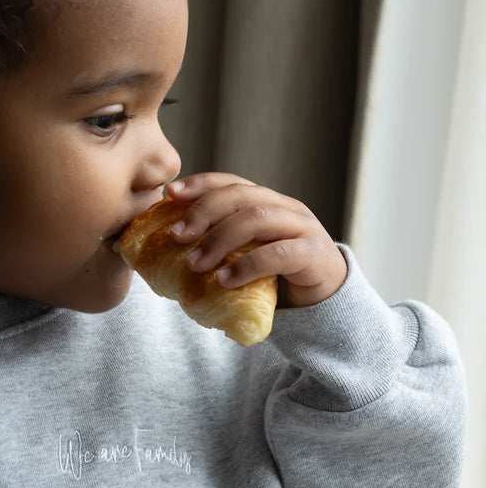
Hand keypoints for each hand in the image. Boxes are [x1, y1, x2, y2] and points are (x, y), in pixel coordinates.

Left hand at [167, 173, 346, 306]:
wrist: (324, 305)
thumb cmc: (276, 280)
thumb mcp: (244, 258)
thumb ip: (217, 252)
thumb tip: (163, 260)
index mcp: (265, 203)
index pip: (230, 182)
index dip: (201, 183)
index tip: (171, 193)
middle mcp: (284, 207)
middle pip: (241, 195)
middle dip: (204, 211)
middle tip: (175, 236)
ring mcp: (302, 228)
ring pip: (257, 218)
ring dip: (219, 240)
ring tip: (194, 264)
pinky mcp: (314, 255)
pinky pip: (279, 254)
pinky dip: (247, 266)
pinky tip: (224, 280)